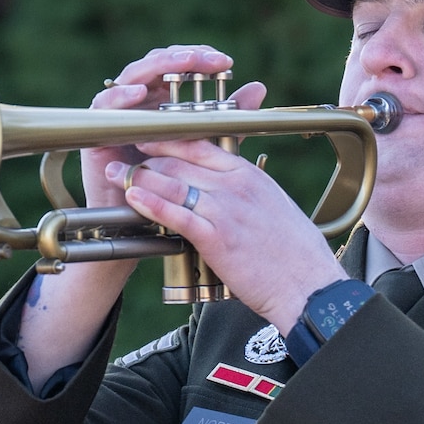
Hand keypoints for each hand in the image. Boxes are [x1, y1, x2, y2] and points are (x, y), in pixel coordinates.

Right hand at [80, 45, 263, 209]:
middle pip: (156, 65)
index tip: (225, 63)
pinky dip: (121, 96)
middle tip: (208, 59)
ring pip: (132, 76)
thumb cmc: (170, 188)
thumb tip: (258, 87)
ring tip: (182, 63)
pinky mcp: (97, 130)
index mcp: (162, 102)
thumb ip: (226, 118)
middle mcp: (139, 103)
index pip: (178, 68)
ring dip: (157, 67)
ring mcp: (118, 113)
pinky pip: (105, 105)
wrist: (139, 225)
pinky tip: (140, 93)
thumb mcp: (205, 148)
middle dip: (183, 58)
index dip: (199, 59)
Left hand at [112, 142, 347, 334]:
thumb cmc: (293, 253)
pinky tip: (132, 198)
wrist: (308, 285)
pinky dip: (151, 203)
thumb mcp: (272, 207)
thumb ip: (245, 193)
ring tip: (115, 174)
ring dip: (138, 176)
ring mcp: (226, 209)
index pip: (201, 144)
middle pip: (180, 160)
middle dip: (145, 157)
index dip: (168, 138)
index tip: (147, 138)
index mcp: (249, 174)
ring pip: (173, 182)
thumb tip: (224, 190)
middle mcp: (237, 185)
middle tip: (121, 157)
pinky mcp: (217, 237)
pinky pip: (177, 214)